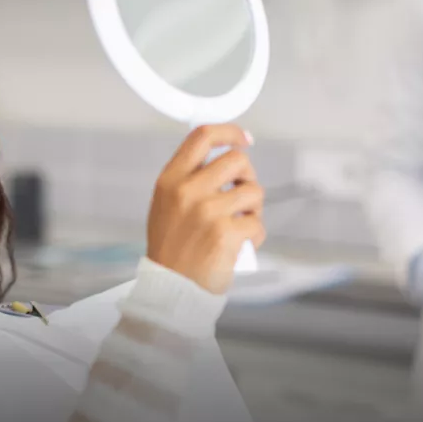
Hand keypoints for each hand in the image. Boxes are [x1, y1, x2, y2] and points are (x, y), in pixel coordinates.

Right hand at [146, 124, 263, 294]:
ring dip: (253, 209)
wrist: (171, 289)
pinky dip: (254, 236)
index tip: (244, 138)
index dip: (229, 132)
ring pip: (254, 192)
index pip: (202, 137)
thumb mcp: (166, 206)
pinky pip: (257, 224)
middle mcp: (188, 191)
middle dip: (248, 177)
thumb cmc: (171, 250)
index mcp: (170, 181)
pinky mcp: (226, 233)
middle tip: (244, 195)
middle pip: (237, 160)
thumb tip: (223, 159)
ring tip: (240, 225)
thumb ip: (187, 180)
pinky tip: (241, 246)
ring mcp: (208, 211)